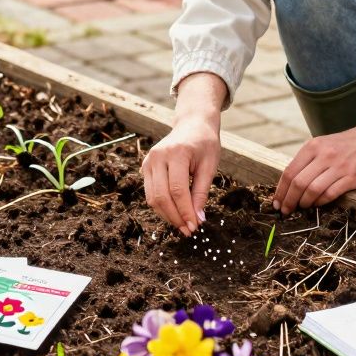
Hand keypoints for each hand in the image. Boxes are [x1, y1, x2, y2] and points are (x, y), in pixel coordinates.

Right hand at [143, 115, 219, 235]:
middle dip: (175, 217)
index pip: (178, 190)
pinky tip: (174, 214)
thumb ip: (202, 192)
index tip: (195, 226)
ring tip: (182, 225)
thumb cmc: (205, 144)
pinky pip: (150, 193)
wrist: (192, 124)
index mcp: (177, 153)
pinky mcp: (145, 166)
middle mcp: (158, 156)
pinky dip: (161, 207)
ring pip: (152, 198)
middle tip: (188, 230)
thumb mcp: (210, 166)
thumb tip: (198, 219)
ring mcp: (149, 161)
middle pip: (162, 196)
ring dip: (167, 215)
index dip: (185, 211)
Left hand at [273, 107, 355, 214]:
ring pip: (313, 190)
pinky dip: (320, 202)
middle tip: (285, 210)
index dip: (280, 190)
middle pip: (298, 183)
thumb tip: (287, 185)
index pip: (289, 172)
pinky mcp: (352, 178)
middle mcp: (325, 155)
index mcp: (313, 146)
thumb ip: (305, 161)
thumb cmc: (343, 145)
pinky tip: (317, 203)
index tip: (276, 202)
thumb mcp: (321, 144)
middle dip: (289, 200)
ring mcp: (339, 167)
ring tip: (302, 207)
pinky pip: (330, 194)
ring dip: (304, 203)